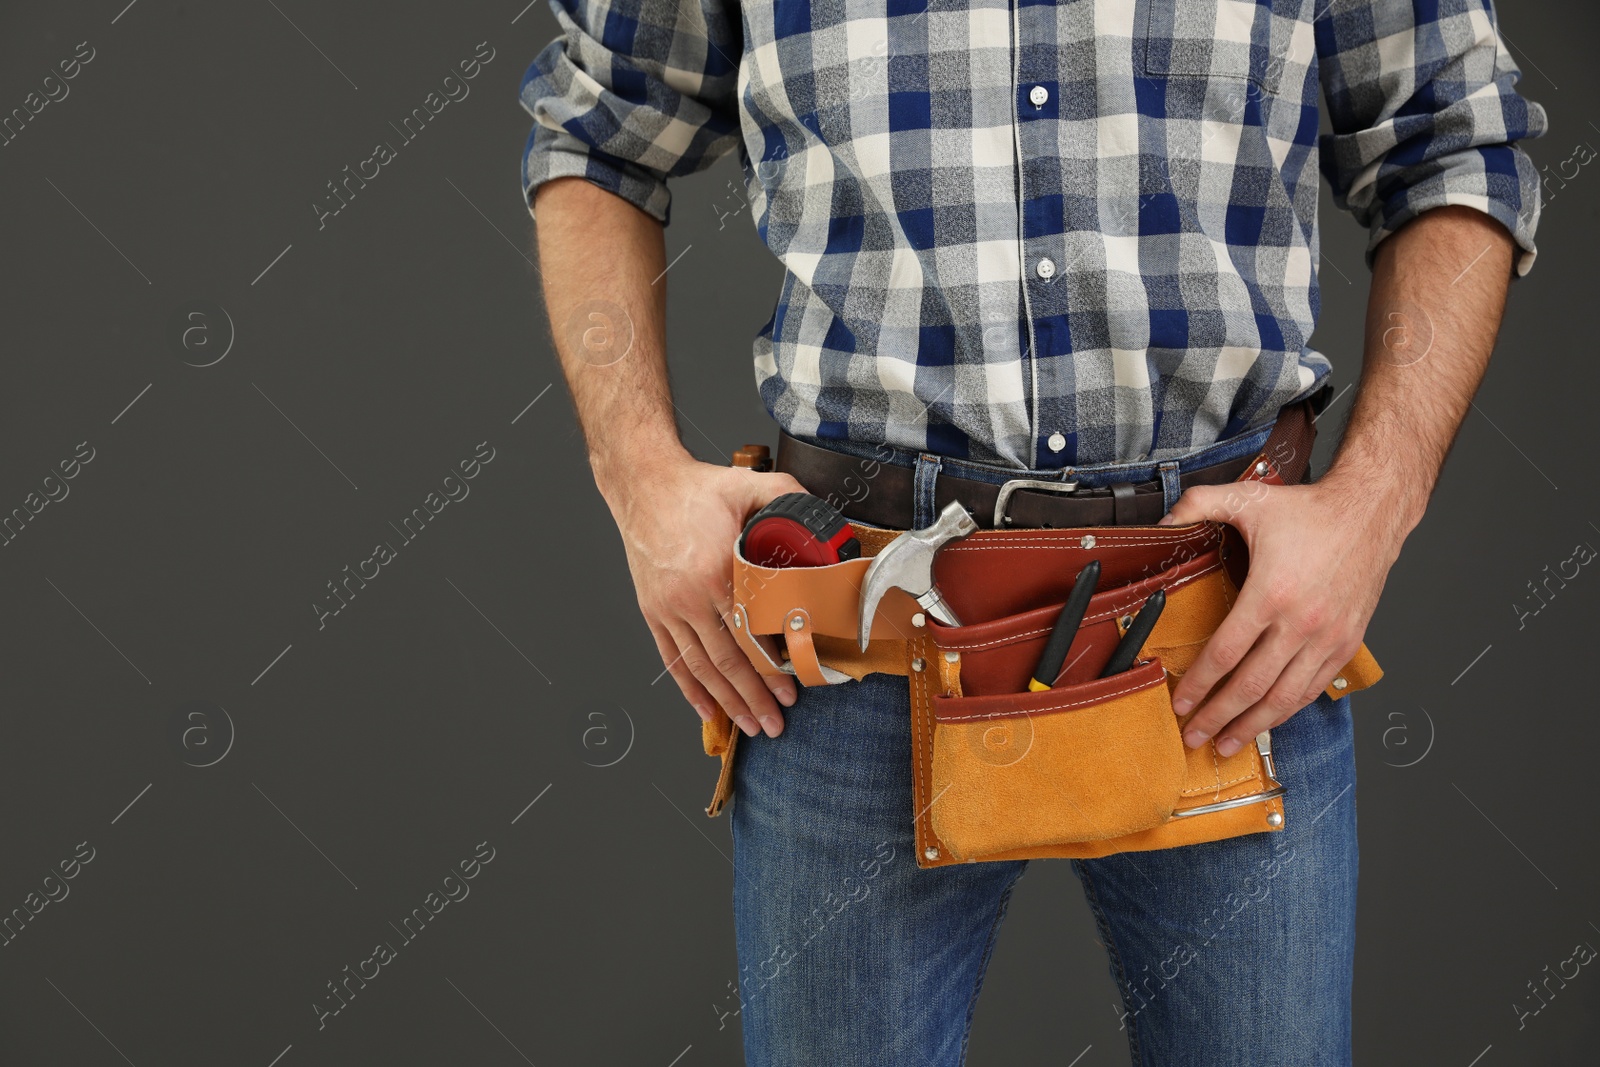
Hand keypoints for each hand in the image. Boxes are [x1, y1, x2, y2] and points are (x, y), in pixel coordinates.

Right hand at [606, 455, 807, 737]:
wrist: (643, 483)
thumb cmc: (695, 488)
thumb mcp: (749, 483)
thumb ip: (789, 499)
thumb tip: (826, 521)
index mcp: (715, 572)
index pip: (748, 635)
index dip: (770, 669)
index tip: (790, 690)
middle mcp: (688, 597)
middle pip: (726, 661)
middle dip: (752, 698)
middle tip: (775, 723)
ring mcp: (667, 607)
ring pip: (700, 667)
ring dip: (726, 701)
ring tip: (749, 725)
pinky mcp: (652, 611)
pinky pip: (671, 658)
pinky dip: (689, 688)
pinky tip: (707, 709)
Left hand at [1156, 472, 1408, 755]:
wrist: (1371, 512)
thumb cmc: (1312, 510)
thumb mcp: (1248, 497)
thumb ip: (1198, 505)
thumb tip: (1160, 522)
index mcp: (1271, 594)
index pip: (1226, 653)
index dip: (1200, 684)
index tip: (1180, 703)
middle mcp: (1301, 623)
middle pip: (1252, 686)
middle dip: (1218, 716)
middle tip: (1194, 736)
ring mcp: (1327, 638)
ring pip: (1284, 697)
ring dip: (1252, 725)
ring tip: (1226, 743)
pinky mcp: (1346, 644)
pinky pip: (1313, 689)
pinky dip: (1287, 710)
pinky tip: (1267, 721)